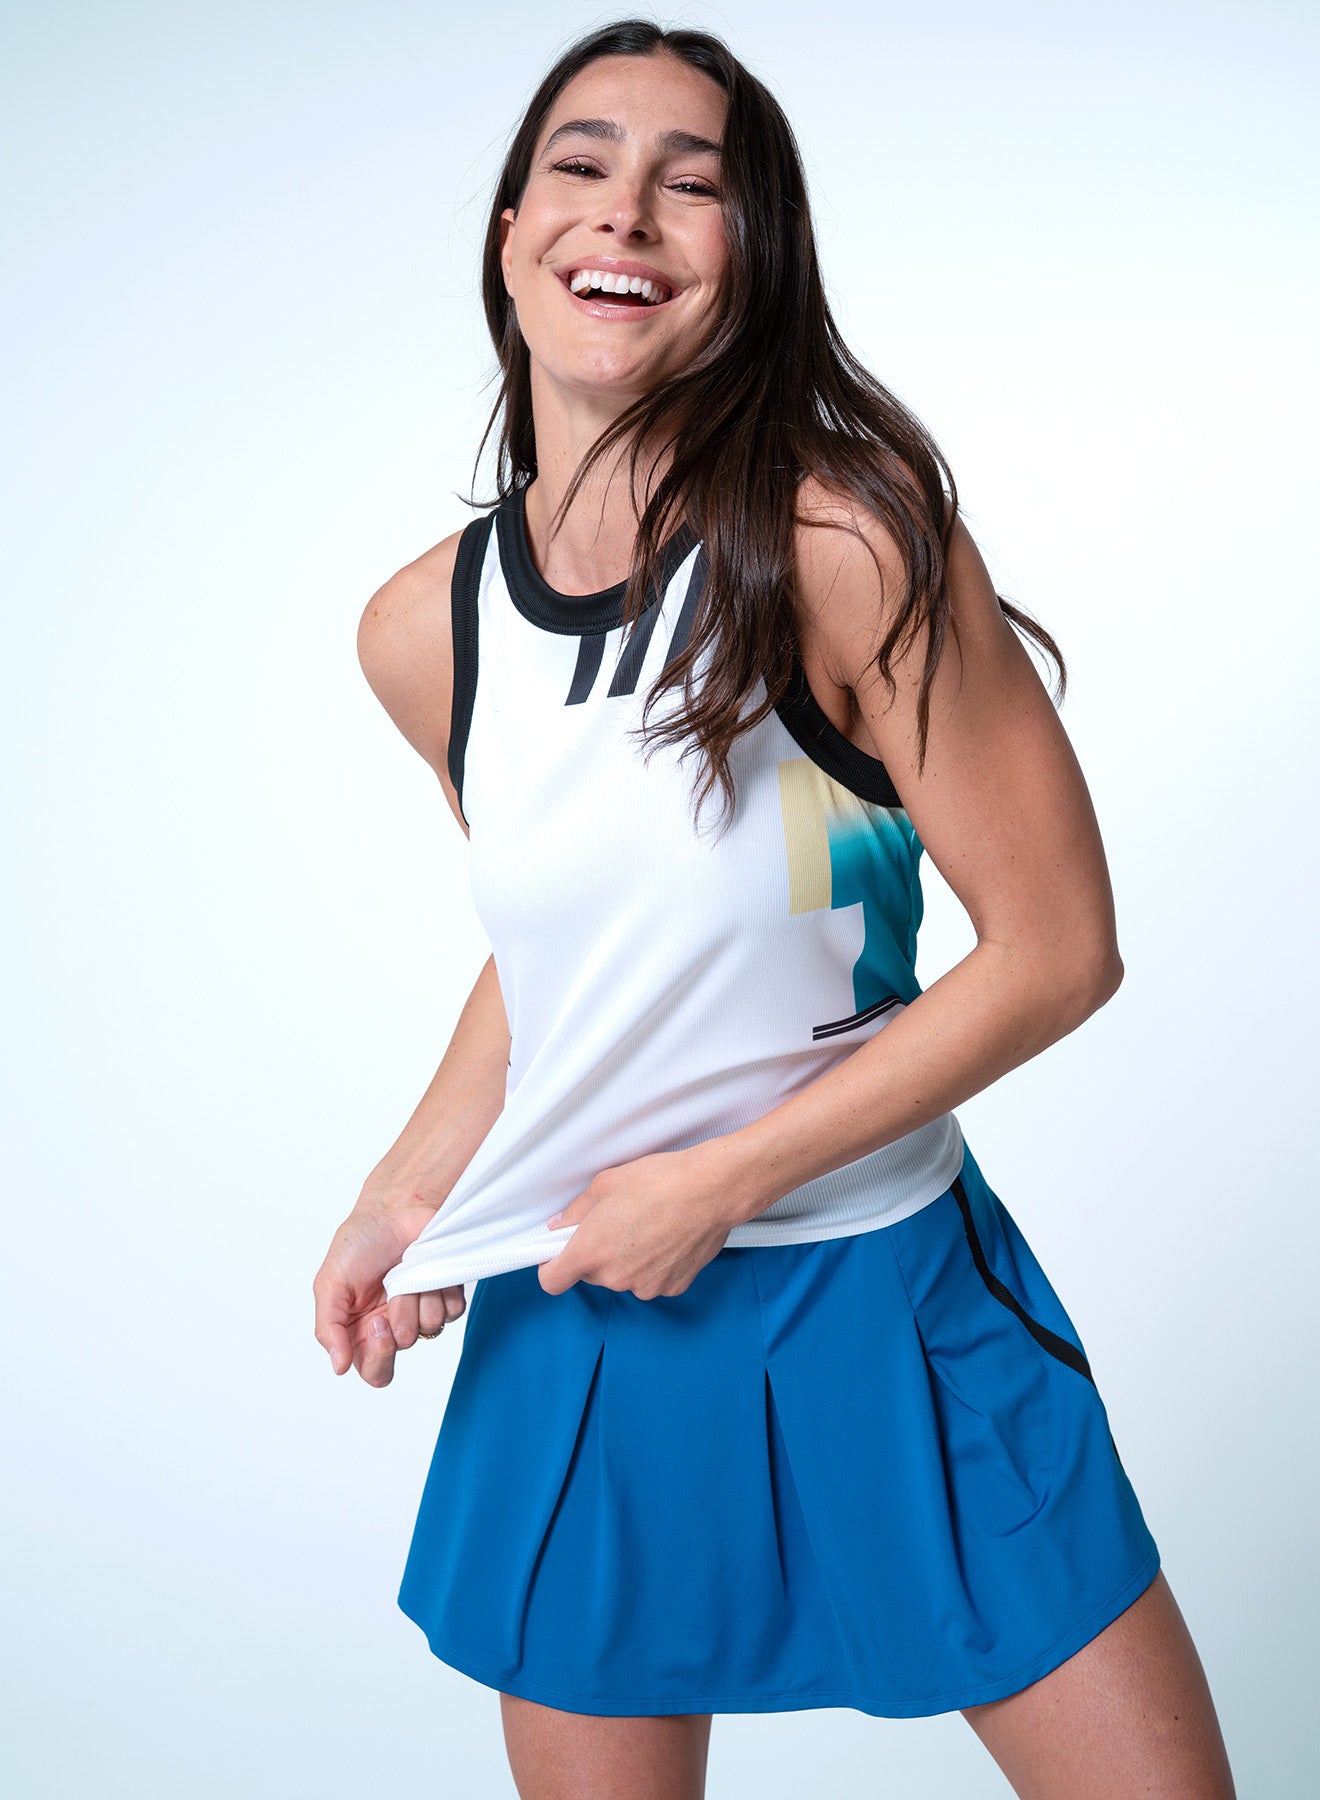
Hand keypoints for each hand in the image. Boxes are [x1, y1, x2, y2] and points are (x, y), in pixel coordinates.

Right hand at [313, 1198, 465, 1386]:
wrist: (396, 1207)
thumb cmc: (361, 1241)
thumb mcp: (330, 1284)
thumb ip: (328, 1328)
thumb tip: (338, 1367)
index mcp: (362, 1329)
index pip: (375, 1371)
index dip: (379, 1356)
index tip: (378, 1324)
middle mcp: (393, 1324)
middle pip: (405, 1351)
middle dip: (401, 1325)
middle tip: (395, 1294)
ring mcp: (421, 1309)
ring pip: (431, 1328)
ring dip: (419, 1298)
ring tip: (406, 1270)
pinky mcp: (446, 1293)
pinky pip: (453, 1310)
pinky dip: (441, 1289)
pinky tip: (426, 1268)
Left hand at [539, 1146, 736, 1299]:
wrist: (710, 1190)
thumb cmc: (661, 1182)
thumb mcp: (606, 1184)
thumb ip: (576, 1211)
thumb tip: (562, 1224)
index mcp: (591, 1251)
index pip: (552, 1281)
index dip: (551, 1268)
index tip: (557, 1256)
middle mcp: (615, 1276)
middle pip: (591, 1274)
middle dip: (598, 1253)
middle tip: (616, 1223)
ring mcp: (645, 1285)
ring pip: (623, 1277)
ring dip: (628, 1259)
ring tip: (647, 1227)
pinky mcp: (671, 1287)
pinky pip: (651, 1279)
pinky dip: (654, 1265)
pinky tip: (666, 1238)